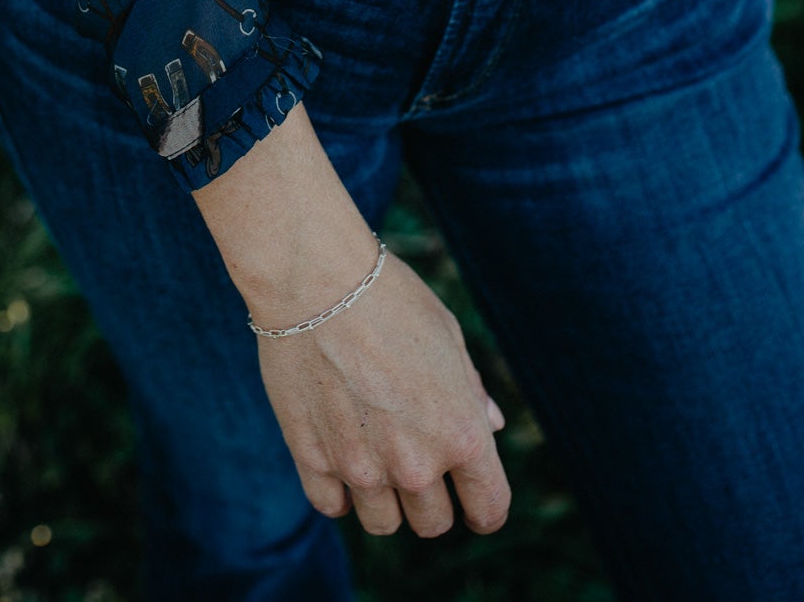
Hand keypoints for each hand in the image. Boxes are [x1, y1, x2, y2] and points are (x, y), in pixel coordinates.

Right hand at [255, 252, 510, 539]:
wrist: (317, 279)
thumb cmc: (391, 298)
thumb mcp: (447, 336)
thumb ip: (471, 391)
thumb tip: (491, 426)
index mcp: (462, 433)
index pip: (489, 509)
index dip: (484, 509)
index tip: (473, 502)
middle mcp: (415, 463)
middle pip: (432, 523)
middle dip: (431, 499)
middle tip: (416, 460)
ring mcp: (361, 467)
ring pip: (382, 523)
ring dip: (384, 498)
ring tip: (374, 454)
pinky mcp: (312, 459)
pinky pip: (333, 506)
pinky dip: (339, 490)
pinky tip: (340, 453)